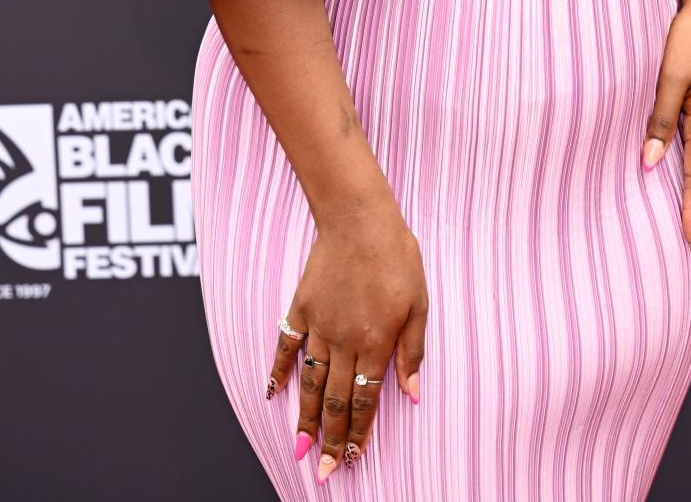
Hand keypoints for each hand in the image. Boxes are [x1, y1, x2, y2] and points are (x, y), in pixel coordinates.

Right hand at [265, 204, 428, 481]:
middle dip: (330, 440)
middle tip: (324, 472)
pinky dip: (278, 371)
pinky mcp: (301, 307)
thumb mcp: (418, 303)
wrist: (359, 217)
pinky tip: (272, 394)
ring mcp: (319, 325)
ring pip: (310, 383)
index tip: (351, 460)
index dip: (357, 434)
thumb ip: (412, 351)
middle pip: (335, 401)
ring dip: (305, 419)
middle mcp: (344, 341)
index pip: (364, 401)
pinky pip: (287, 346)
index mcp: (376, 343)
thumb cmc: (396, 256)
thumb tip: (412, 393)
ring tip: (300, 450)